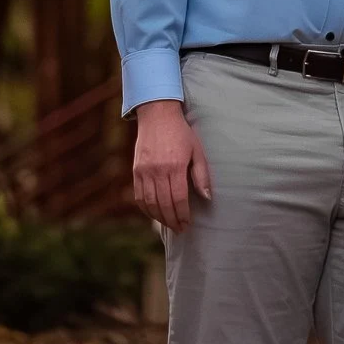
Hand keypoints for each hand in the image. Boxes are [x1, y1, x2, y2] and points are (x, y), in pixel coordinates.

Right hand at [133, 98, 212, 232]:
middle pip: (164, 204)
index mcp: (175, 165)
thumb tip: (207, 197)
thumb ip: (201, 175)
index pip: (178, 199)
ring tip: (169, 224)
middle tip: (179, 229)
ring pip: (150, 203)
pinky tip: (154, 214)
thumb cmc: (181, 132)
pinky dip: (146, 209)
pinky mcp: (136, 170)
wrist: (157, 114)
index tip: (187, 224)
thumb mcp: (196, 150)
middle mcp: (158, 170)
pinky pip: (139, 196)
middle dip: (172, 221)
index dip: (183, 215)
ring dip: (159, 218)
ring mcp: (144, 171)